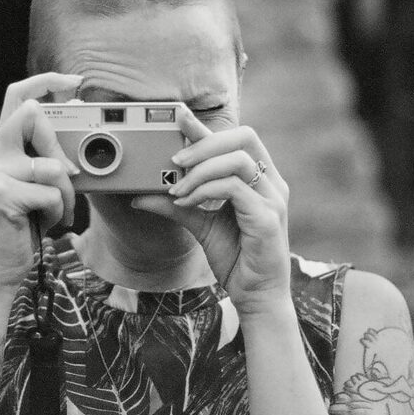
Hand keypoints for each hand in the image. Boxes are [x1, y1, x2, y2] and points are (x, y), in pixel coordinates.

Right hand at [0, 73, 81, 288]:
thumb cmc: (21, 227)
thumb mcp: (36, 185)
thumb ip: (48, 157)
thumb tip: (78, 127)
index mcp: (2, 147)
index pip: (18, 96)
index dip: (47, 81)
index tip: (75, 83)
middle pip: (32, 115)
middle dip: (60, 144)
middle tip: (70, 174)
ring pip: (51, 164)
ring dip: (66, 194)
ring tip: (57, 212)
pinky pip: (50, 193)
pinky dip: (57, 212)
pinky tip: (43, 224)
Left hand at [131, 111, 291, 314]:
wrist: (257, 298)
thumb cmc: (236, 259)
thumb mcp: (199, 225)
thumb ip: (176, 206)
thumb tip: (140, 195)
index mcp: (260, 179)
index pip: (236, 139)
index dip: (207, 126)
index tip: (178, 117)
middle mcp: (271, 183)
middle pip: (244, 137)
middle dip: (204, 143)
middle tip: (174, 161)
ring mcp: (273, 199)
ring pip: (238, 159)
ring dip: (201, 169)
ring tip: (178, 189)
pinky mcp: (267, 218)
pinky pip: (234, 187)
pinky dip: (206, 190)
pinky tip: (189, 202)